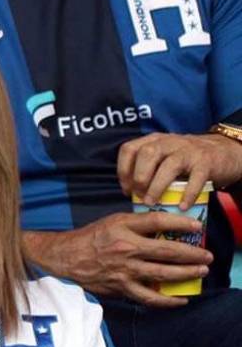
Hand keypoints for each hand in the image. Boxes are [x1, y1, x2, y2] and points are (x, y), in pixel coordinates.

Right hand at [24, 213, 212, 307]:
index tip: (197, 227)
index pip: (157, 221)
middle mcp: (125, 247)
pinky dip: (168, 300)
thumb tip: (165, 230)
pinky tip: (180, 299)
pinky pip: (150, 297)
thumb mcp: (112, 222)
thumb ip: (136, 225)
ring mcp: (124, 269)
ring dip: (186, 274)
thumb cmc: (90, 238)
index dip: (180, 223)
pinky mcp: (121, 287)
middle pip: (167, 251)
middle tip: (207, 256)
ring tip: (200, 272)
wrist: (65, 257)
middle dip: (192, 254)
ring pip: (163, 274)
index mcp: (122, 226)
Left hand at [118, 131, 241, 207]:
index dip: (123, 169)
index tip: (126, 189)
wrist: (222, 151)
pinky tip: (181, 206)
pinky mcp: (206, 163)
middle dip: (139, 176)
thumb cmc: (185, 159)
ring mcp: (189, 151)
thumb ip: (148, 167)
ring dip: (157, 186)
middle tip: (138, 196)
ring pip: (169, 165)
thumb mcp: (164, 155)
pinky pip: (195, 178)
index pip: (130, 149)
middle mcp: (169, 142)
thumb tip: (130, 193)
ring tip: (151, 203)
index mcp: (154, 140)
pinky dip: (188, 194)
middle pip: (147, 154)